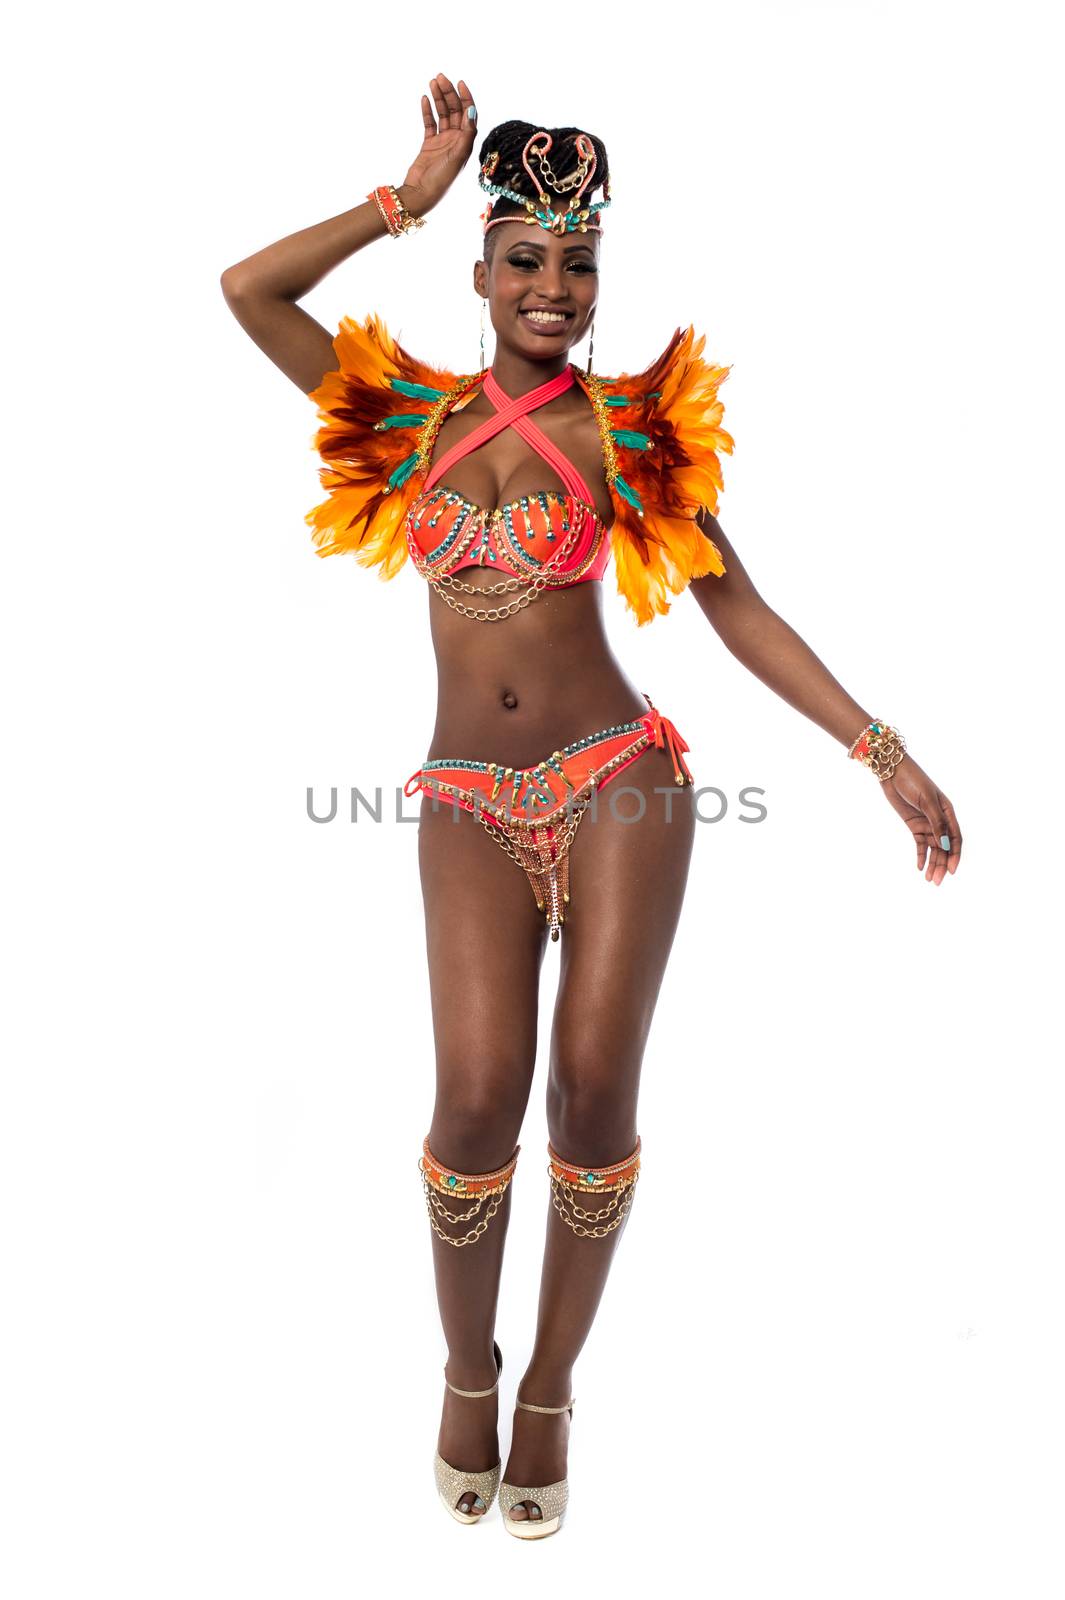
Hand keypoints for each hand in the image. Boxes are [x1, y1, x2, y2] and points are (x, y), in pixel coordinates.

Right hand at [402, 73, 478, 213]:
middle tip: (440, 77)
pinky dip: (427, 110)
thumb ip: (466, 133)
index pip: (468, 114)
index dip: (466, 97)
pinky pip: (429, 123)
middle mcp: (456, 140)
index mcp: (466, 142)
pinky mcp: (429, 144)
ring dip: (438, 98)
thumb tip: (471, 110)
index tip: (460, 82)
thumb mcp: (458, 156)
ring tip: (432, 83)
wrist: (422, 193)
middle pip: (454, 110)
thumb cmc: (442, 179)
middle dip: (448, 93)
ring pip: (442, 114)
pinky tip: (424, 98)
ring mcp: (442, 141)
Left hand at [878, 754, 962, 884]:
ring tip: (930, 880)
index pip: (955, 839)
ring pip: (933, 848)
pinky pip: (920, 844)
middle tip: (937, 882)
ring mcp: (927, 823)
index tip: (952, 871)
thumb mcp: (927, 801)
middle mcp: (940, 820)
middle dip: (942, 865)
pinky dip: (921, 856)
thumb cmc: (913, 781)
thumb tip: (945, 845)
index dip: (955, 856)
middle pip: (944, 847)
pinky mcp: (914, 825)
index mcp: (948, 813)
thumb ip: (936, 823)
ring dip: (932, 863)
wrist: (893, 771)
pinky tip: (920, 868)